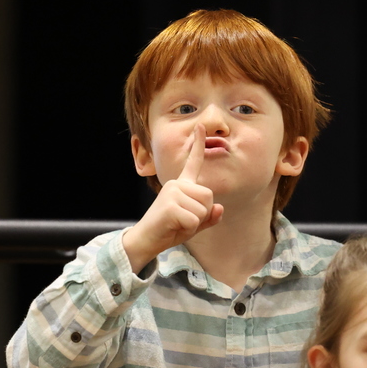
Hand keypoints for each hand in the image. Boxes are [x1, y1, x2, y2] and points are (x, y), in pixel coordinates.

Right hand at [123, 124, 224, 272]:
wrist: (147, 240)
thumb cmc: (169, 230)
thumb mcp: (193, 224)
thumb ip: (209, 217)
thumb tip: (219, 207)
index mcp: (182, 185)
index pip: (193, 163)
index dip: (198, 145)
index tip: (200, 126)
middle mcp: (176, 184)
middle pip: (209, 196)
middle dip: (202, 214)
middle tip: (183, 220)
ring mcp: (172, 192)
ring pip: (203, 209)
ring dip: (195, 223)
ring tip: (177, 223)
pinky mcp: (170, 205)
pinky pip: (194, 220)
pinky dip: (188, 229)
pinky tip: (174, 226)